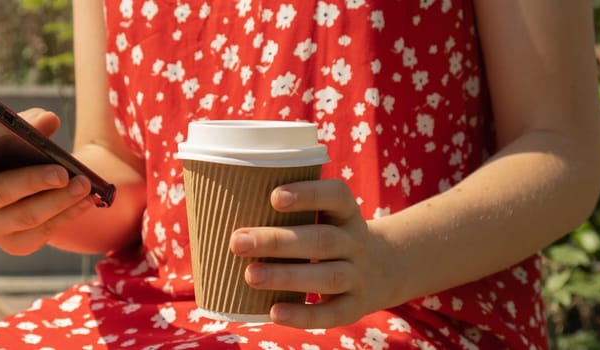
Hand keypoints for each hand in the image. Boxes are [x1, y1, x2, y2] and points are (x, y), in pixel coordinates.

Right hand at [0, 108, 95, 254]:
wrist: (33, 190)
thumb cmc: (17, 156)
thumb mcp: (20, 136)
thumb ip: (29, 124)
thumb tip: (48, 120)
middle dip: (32, 182)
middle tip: (62, 173)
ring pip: (26, 215)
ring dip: (60, 200)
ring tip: (84, 185)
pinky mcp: (13, 244)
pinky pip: (42, 232)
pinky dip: (67, 215)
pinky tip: (86, 202)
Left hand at [229, 179, 397, 328]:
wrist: (385, 269)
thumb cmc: (329, 235)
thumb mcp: (323, 216)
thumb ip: (284, 213)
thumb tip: (214, 209)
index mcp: (346, 213)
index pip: (337, 196)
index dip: (308, 194)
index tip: (273, 197)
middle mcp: (356, 242)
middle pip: (322, 240)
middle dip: (278, 242)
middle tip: (237, 242)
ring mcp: (359, 276)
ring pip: (328, 276)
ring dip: (287, 276)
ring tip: (249, 276)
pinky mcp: (355, 307)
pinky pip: (331, 313)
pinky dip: (303, 314)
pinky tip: (273, 312)